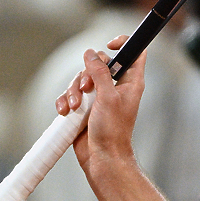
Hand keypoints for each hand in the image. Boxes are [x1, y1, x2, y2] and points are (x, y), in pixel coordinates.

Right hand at [55, 35, 144, 169]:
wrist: (102, 156)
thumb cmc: (113, 131)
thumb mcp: (107, 97)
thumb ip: (101, 73)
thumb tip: (91, 54)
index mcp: (131, 82)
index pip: (134, 53)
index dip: (124, 44)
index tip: (110, 44)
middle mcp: (117, 87)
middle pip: (99, 64)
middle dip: (87, 74)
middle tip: (87, 89)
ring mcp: (101, 96)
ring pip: (82, 79)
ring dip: (73, 91)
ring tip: (74, 107)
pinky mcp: (86, 106)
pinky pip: (72, 94)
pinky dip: (66, 101)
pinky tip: (65, 112)